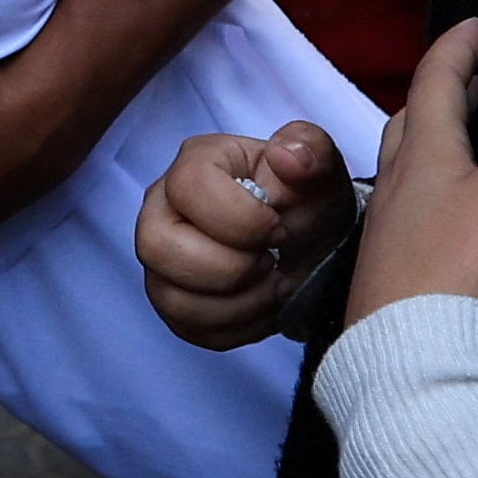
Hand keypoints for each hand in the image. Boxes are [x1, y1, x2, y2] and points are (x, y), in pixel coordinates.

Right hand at [135, 123, 353, 349]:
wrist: (311, 243)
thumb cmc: (306, 198)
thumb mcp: (320, 168)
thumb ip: (310, 148)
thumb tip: (286, 156)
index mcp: (196, 162)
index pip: (189, 186)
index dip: (240, 218)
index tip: (279, 228)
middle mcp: (163, 208)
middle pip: (157, 246)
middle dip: (229, 267)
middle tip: (271, 262)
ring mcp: (163, 258)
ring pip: (171, 298)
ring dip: (238, 304)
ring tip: (274, 286)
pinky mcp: (172, 299)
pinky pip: (188, 328)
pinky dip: (237, 327)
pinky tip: (263, 305)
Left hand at [347, 19, 477, 325]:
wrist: (408, 373)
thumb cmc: (457, 276)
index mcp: (422, 157)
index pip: (433, 80)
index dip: (458, 48)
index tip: (477, 26)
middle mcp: (397, 188)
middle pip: (414, 122)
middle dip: (444, 92)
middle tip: (475, 78)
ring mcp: (389, 235)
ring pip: (408, 169)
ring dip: (436, 141)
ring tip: (465, 139)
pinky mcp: (393, 278)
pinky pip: (410, 213)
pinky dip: (433, 191)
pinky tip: (449, 217)